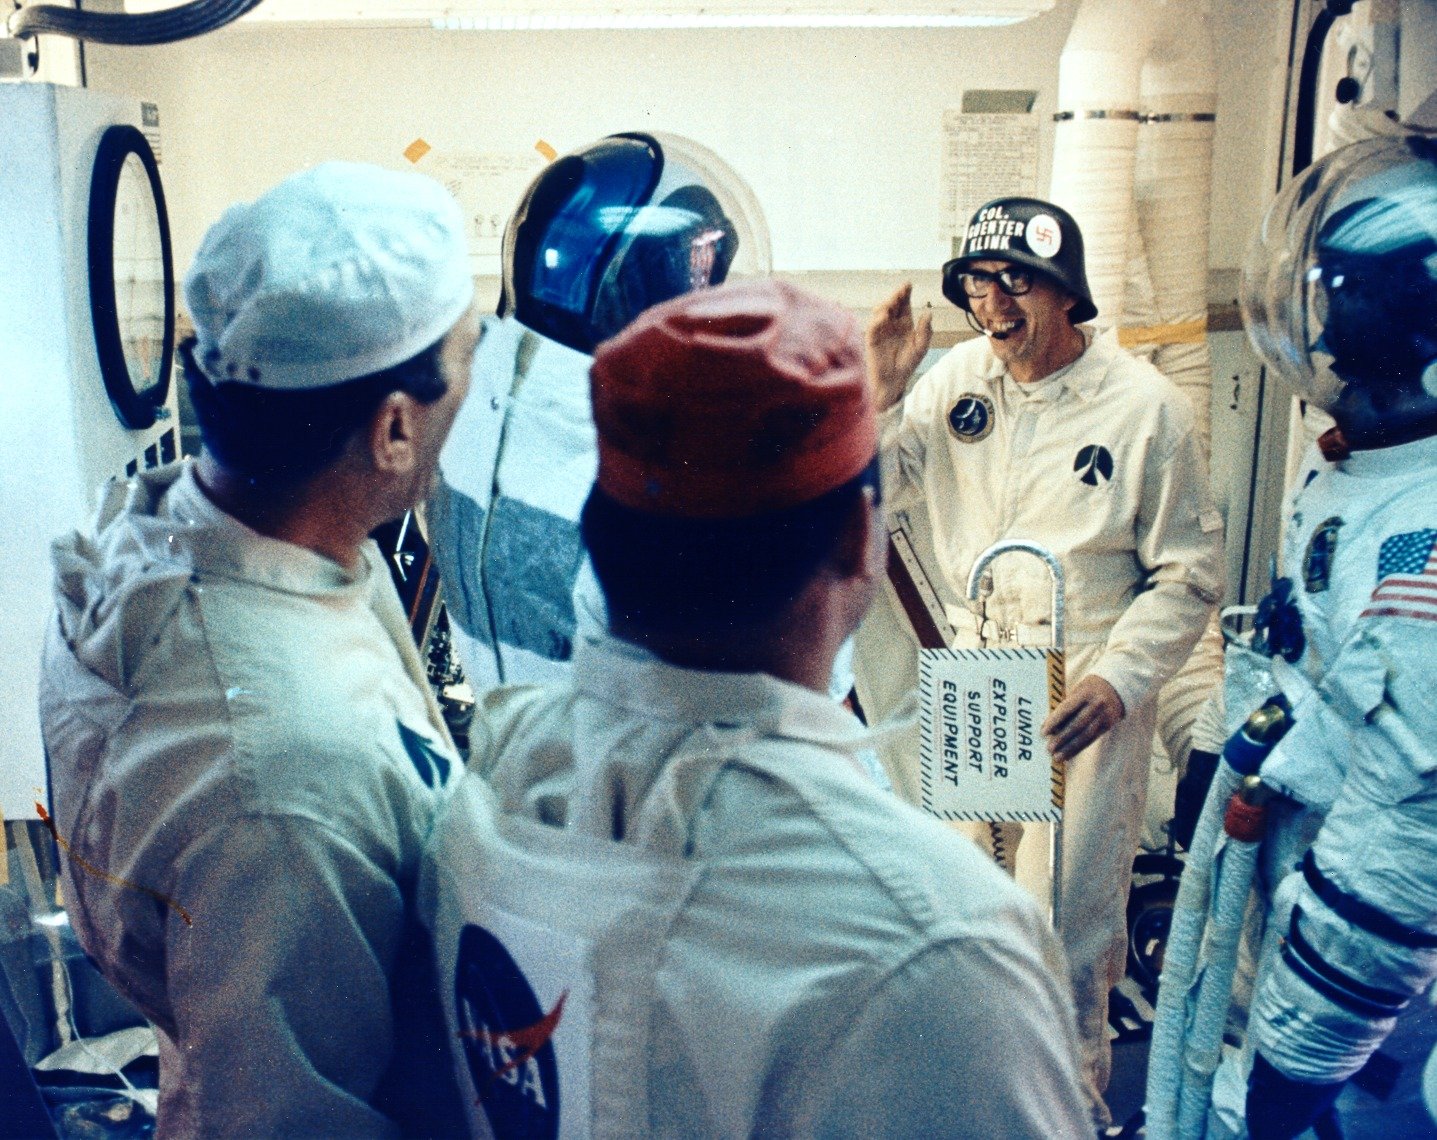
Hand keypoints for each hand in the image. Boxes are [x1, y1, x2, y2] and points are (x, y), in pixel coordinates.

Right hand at [866, 282, 932, 411]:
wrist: (893, 381)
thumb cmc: (907, 365)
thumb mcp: (921, 348)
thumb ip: (925, 331)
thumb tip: (928, 314)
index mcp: (904, 323)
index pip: (904, 304)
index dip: (904, 293)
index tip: (908, 285)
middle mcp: (892, 324)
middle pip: (892, 304)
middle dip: (895, 296)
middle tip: (901, 290)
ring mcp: (881, 330)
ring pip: (880, 311)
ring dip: (886, 304)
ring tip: (893, 301)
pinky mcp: (872, 339)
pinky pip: (872, 326)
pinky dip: (877, 320)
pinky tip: (885, 316)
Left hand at [1041, 675, 1124, 762]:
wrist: (1115, 689)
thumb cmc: (1087, 690)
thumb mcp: (1077, 692)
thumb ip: (1065, 707)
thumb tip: (1049, 728)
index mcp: (1085, 693)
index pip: (1067, 709)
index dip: (1054, 721)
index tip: (1043, 732)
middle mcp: (1096, 705)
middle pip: (1077, 724)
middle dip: (1062, 738)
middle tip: (1049, 749)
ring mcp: (1104, 716)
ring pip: (1085, 735)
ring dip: (1070, 748)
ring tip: (1057, 757)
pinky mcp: (1107, 725)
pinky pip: (1091, 739)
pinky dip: (1078, 748)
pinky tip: (1068, 755)